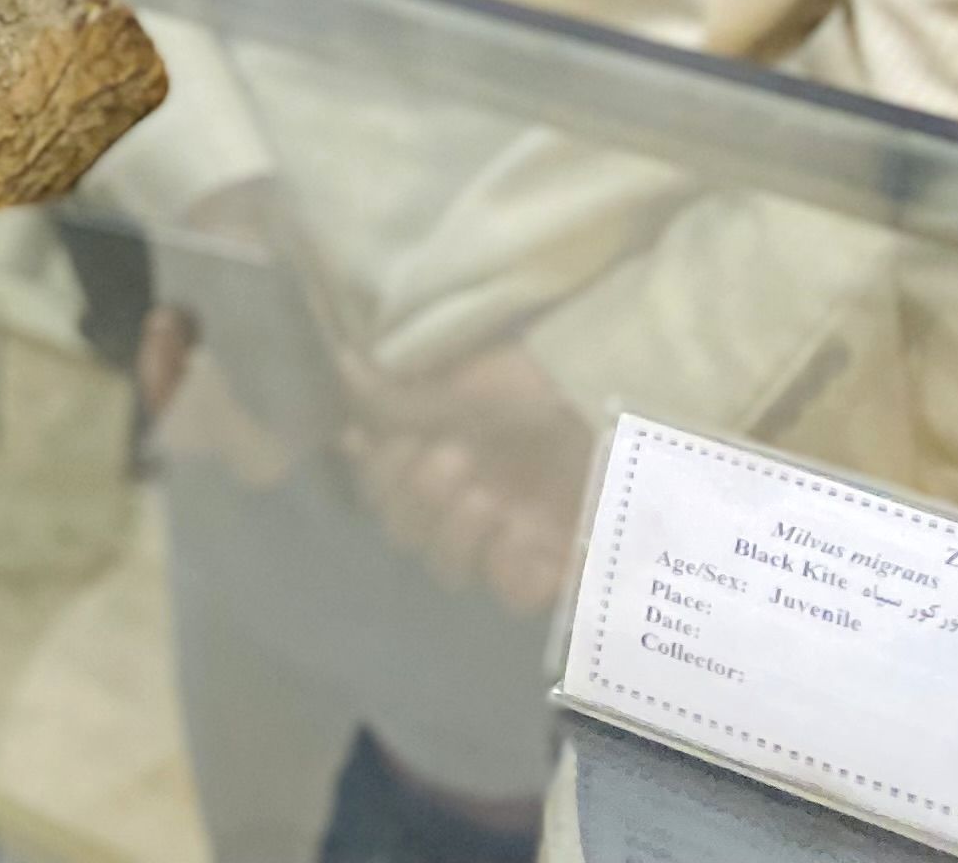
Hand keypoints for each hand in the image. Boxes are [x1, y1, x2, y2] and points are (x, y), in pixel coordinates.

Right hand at [339, 342, 593, 616]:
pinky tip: (522, 539)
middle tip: (453, 459)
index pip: (377, 483)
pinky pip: (511, 594)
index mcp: (435, 453)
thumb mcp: (467, 378)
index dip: (375, 471)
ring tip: (488, 501)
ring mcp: (507, 535)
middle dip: (416, 497)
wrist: (618, 408)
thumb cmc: (540, 383)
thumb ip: (401, 394)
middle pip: (402, 532)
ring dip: (456, 534)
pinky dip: (509, 571)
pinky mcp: (553, 564)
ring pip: (446, 569)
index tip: (383, 440)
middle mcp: (462, 498)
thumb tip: (340, 364)